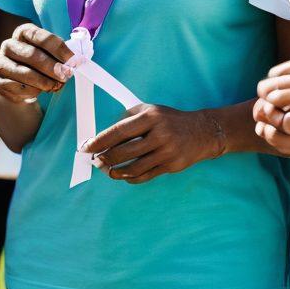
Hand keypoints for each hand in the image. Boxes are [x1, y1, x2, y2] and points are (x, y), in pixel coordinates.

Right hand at [0, 23, 71, 104]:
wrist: (17, 83)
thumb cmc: (37, 65)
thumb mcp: (48, 55)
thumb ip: (60, 55)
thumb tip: (77, 61)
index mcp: (23, 32)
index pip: (40, 36)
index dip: (58, 48)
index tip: (72, 60)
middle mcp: (9, 44)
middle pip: (31, 54)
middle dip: (51, 66)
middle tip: (65, 75)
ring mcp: (0, 62)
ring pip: (22, 72)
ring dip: (43, 81)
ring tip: (55, 86)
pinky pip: (15, 86)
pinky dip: (31, 90)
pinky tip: (39, 91)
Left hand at [81, 105, 223, 184]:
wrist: (202, 132)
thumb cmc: (170, 120)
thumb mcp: (151, 110)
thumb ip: (129, 118)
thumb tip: (106, 134)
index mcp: (152, 117)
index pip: (120, 131)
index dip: (101, 140)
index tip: (87, 147)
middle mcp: (160, 134)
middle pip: (124, 151)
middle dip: (106, 158)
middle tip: (96, 161)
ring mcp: (166, 151)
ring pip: (134, 167)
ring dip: (116, 171)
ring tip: (107, 170)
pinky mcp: (171, 166)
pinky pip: (145, 176)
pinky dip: (131, 177)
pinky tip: (123, 175)